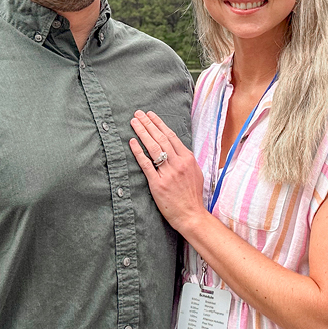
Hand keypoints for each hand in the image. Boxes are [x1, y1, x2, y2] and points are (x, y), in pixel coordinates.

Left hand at [128, 110, 208, 232]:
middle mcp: (178, 163)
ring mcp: (168, 173)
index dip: (159, 124)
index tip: (151, 115)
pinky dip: (138, 152)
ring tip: (134, 122)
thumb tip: (176, 148)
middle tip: (138, 114)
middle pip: (161, 138)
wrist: (192, 215)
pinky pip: (146, 164)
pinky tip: (132, 142)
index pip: (171, 136)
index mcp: (188, 159)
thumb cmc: (192, 195)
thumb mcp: (195, 172)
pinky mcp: (158, 184)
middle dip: (148, 124)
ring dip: (142, 133)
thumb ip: (186, 159)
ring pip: (153, 148)